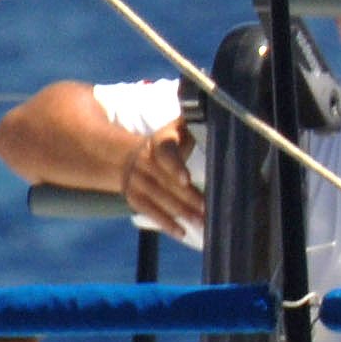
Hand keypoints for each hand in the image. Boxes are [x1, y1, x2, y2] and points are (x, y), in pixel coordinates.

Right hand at [120, 117, 205, 241]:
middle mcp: (145, 164)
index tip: (186, 180)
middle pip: (168, 183)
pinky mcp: (134, 198)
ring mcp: (137, 183)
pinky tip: (182, 232)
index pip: (166, 155)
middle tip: (209, 210)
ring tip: (202, 224)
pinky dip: (167, 223)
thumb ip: (192, 120)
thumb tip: (212, 108)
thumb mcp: (177, 127)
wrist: (128, 156)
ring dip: (182, 213)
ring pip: (161, 200)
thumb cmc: (167, 141)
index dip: (175, 167)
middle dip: (189, 198)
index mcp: (158, 144)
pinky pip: (150, 212)